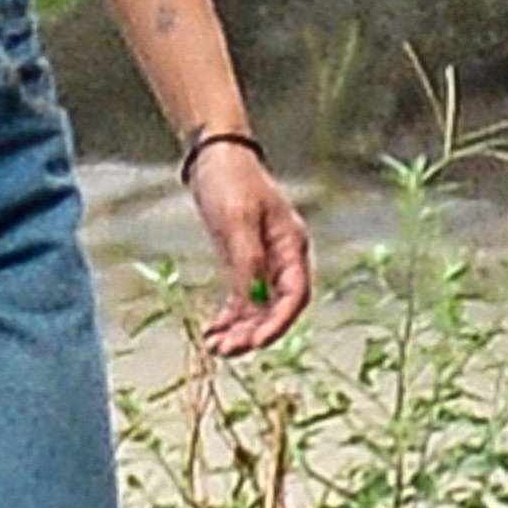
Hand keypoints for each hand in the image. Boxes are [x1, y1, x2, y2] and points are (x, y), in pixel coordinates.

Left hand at [186, 143, 310, 354]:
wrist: (215, 156)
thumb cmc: (231, 181)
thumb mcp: (238, 219)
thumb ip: (247, 260)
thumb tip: (252, 300)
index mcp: (292, 246)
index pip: (295, 295)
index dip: (279, 322)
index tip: (257, 342)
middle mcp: (282, 259)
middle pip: (276, 308)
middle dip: (254, 333)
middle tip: (228, 351)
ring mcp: (263, 262)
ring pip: (257, 309)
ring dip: (239, 331)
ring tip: (215, 349)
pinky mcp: (242, 263)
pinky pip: (240, 300)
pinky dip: (228, 318)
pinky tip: (212, 335)